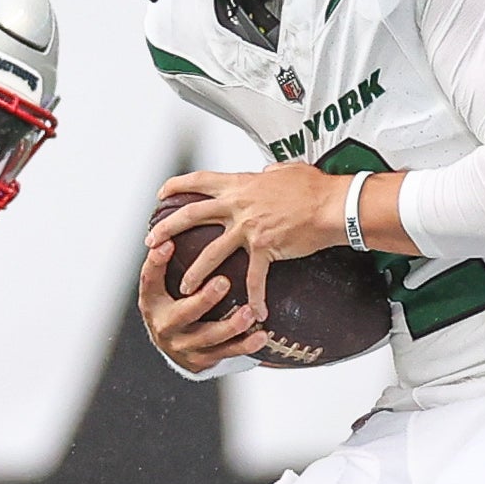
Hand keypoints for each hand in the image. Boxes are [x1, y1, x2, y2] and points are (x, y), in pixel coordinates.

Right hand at [137, 236, 262, 370]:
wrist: (173, 346)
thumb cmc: (172, 301)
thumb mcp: (162, 282)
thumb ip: (165, 256)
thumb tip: (166, 208)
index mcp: (152, 301)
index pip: (149, 280)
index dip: (156, 263)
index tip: (167, 243)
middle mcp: (164, 326)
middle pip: (183, 313)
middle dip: (203, 300)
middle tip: (224, 282)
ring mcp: (183, 346)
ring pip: (208, 337)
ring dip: (231, 326)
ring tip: (249, 313)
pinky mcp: (201, 360)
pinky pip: (226, 353)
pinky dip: (245, 345)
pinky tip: (261, 336)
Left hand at [149, 165, 352, 325]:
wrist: (332, 205)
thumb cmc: (314, 187)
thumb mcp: (285, 171)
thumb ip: (268, 174)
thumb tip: (265, 173)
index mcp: (241, 185)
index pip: (200, 181)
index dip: (177, 185)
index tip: (162, 194)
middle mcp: (239, 205)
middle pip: (192, 215)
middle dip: (167, 229)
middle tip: (151, 242)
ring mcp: (250, 228)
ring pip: (212, 252)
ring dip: (196, 272)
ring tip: (185, 288)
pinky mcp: (266, 248)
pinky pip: (255, 278)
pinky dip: (255, 296)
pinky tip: (256, 311)